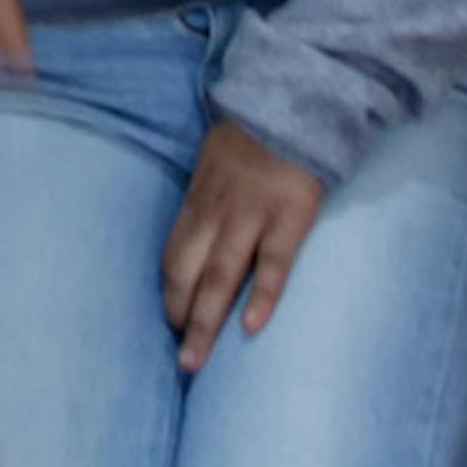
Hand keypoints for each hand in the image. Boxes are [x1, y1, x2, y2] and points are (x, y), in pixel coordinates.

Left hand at [161, 119, 327, 372]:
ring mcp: (251, 216)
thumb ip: (208, 201)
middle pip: (186, 273)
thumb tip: (200, 238)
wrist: (296, 105)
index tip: (169, 324)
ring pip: (220, 278)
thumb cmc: (255, 140)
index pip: (173, 255)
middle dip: (179, 317)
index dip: (169, 292)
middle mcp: (216, 213)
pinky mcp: (290, 218)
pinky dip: (262, 297)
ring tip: (195, 361)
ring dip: (204, 322)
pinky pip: (273, 264)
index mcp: (199, 200)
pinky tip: (251, 328)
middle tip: (180, 360)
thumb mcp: (215, 164)